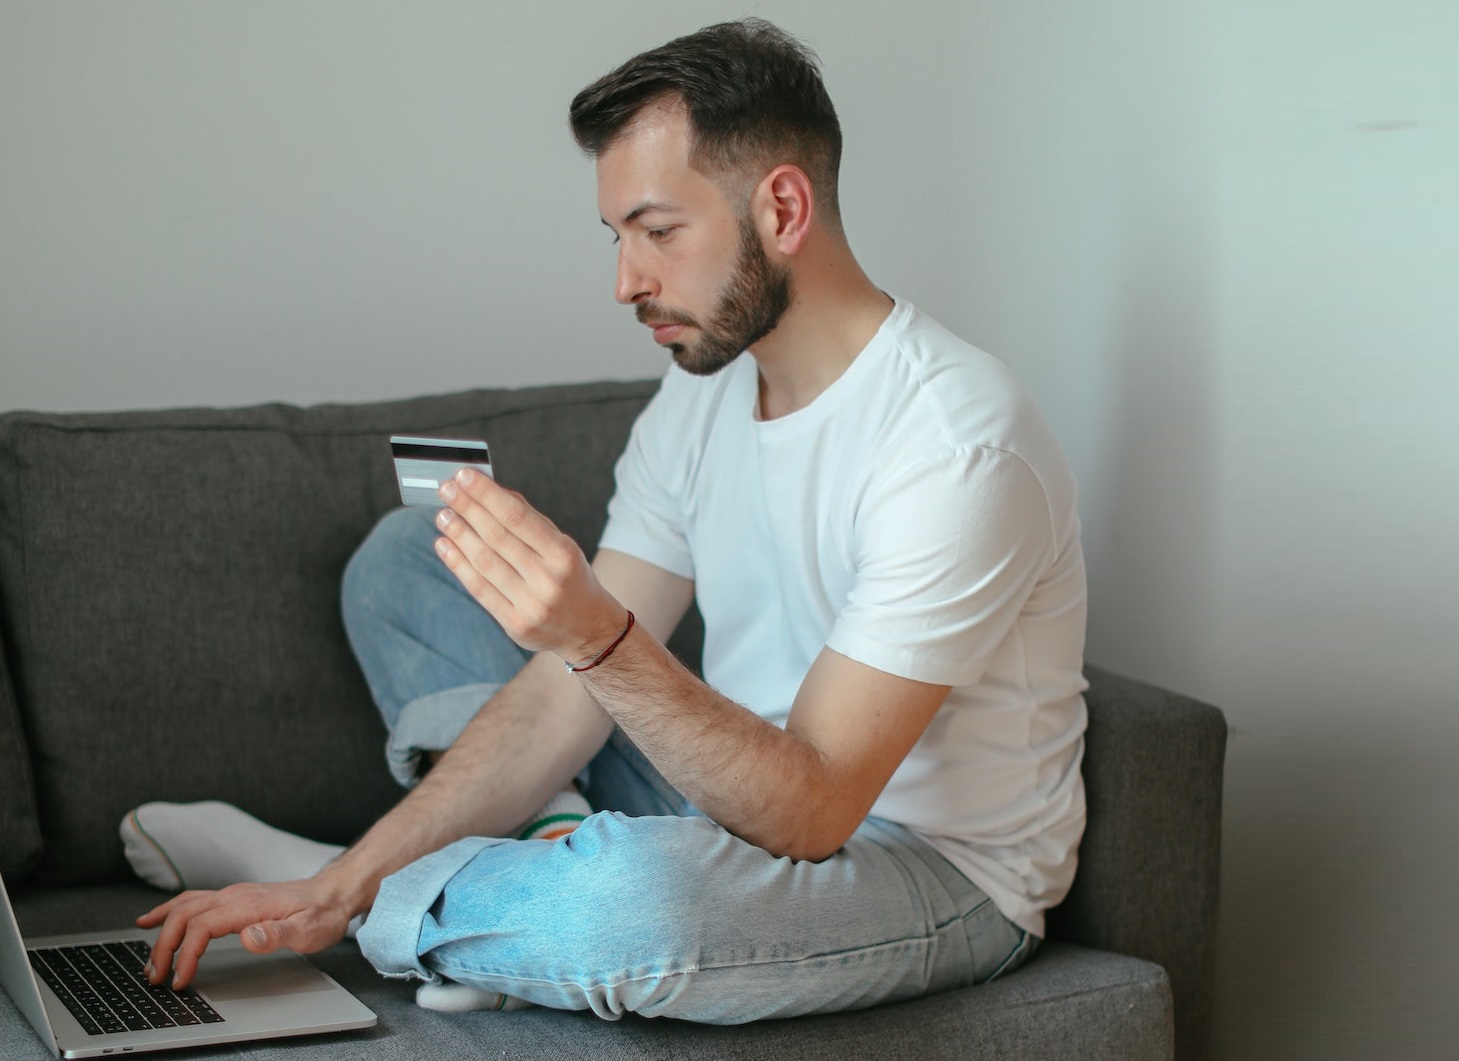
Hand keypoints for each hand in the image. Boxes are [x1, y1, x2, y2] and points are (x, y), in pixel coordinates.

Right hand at [136, 878, 352, 989]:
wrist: (334, 892)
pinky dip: (168, 911)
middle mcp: (236, 895)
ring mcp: (233, 895)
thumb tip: (249, 938)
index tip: (180, 979)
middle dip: (164, 946)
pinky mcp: (233, 898)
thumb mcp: (309, 929)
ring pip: (185, 907)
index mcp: (249, 905)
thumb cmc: (322, 913)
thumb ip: (278, 934)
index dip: (187, 954)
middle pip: (185, 915)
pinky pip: (192, 901)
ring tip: (149, 960)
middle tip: (155, 977)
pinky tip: (153, 920)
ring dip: (163, 932)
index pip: (203, 926)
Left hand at [434, 469, 625, 662]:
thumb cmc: (572, 580)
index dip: (487, 494)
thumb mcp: (563, 545)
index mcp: (563, 554)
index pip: (517, 517)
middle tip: (446, 489)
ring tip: (443, 515)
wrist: (588, 628)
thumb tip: (493, 492)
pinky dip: (458, 564)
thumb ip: (530, 521)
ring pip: (485, 562)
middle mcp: (548, 579)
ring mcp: (530, 604)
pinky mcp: (514, 623)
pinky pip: (479, 589)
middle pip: (498, 537)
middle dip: (468, 508)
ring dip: (459, 534)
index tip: (465, 476)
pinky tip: (445, 546)